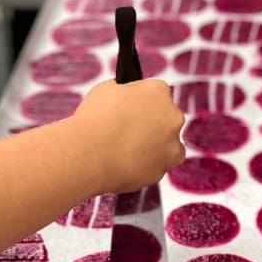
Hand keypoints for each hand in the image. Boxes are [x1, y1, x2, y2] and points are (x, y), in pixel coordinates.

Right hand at [71, 78, 185, 193]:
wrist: (88, 153)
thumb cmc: (94, 118)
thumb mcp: (106, 90)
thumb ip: (123, 91)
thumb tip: (123, 96)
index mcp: (159, 92)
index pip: (158, 94)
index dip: (143, 103)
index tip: (132, 111)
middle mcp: (173, 117)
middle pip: (168, 120)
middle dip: (153, 126)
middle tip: (130, 133)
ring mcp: (171, 146)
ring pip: (169, 147)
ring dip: (156, 149)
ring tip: (129, 152)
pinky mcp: (161, 171)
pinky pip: (155, 168)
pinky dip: (144, 168)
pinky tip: (124, 165)